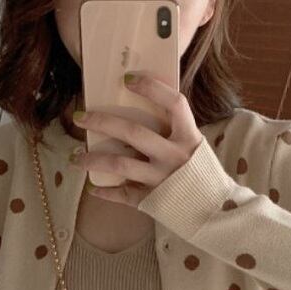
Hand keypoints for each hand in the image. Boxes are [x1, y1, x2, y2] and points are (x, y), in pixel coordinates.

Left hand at [69, 73, 203, 206]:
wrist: (215, 211)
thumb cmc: (201, 174)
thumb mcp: (193, 147)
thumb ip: (172, 131)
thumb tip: (138, 112)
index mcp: (188, 137)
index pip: (173, 103)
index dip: (151, 87)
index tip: (127, 78)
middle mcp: (174, 156)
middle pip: (133, 132)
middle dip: (103, 121)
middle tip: (80, 116)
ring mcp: (161, 179)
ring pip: (119, 165)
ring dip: (92, 160)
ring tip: (75, 158)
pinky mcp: (152, 200)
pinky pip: (123, 195)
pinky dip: (106, 192)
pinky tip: (93, 188)